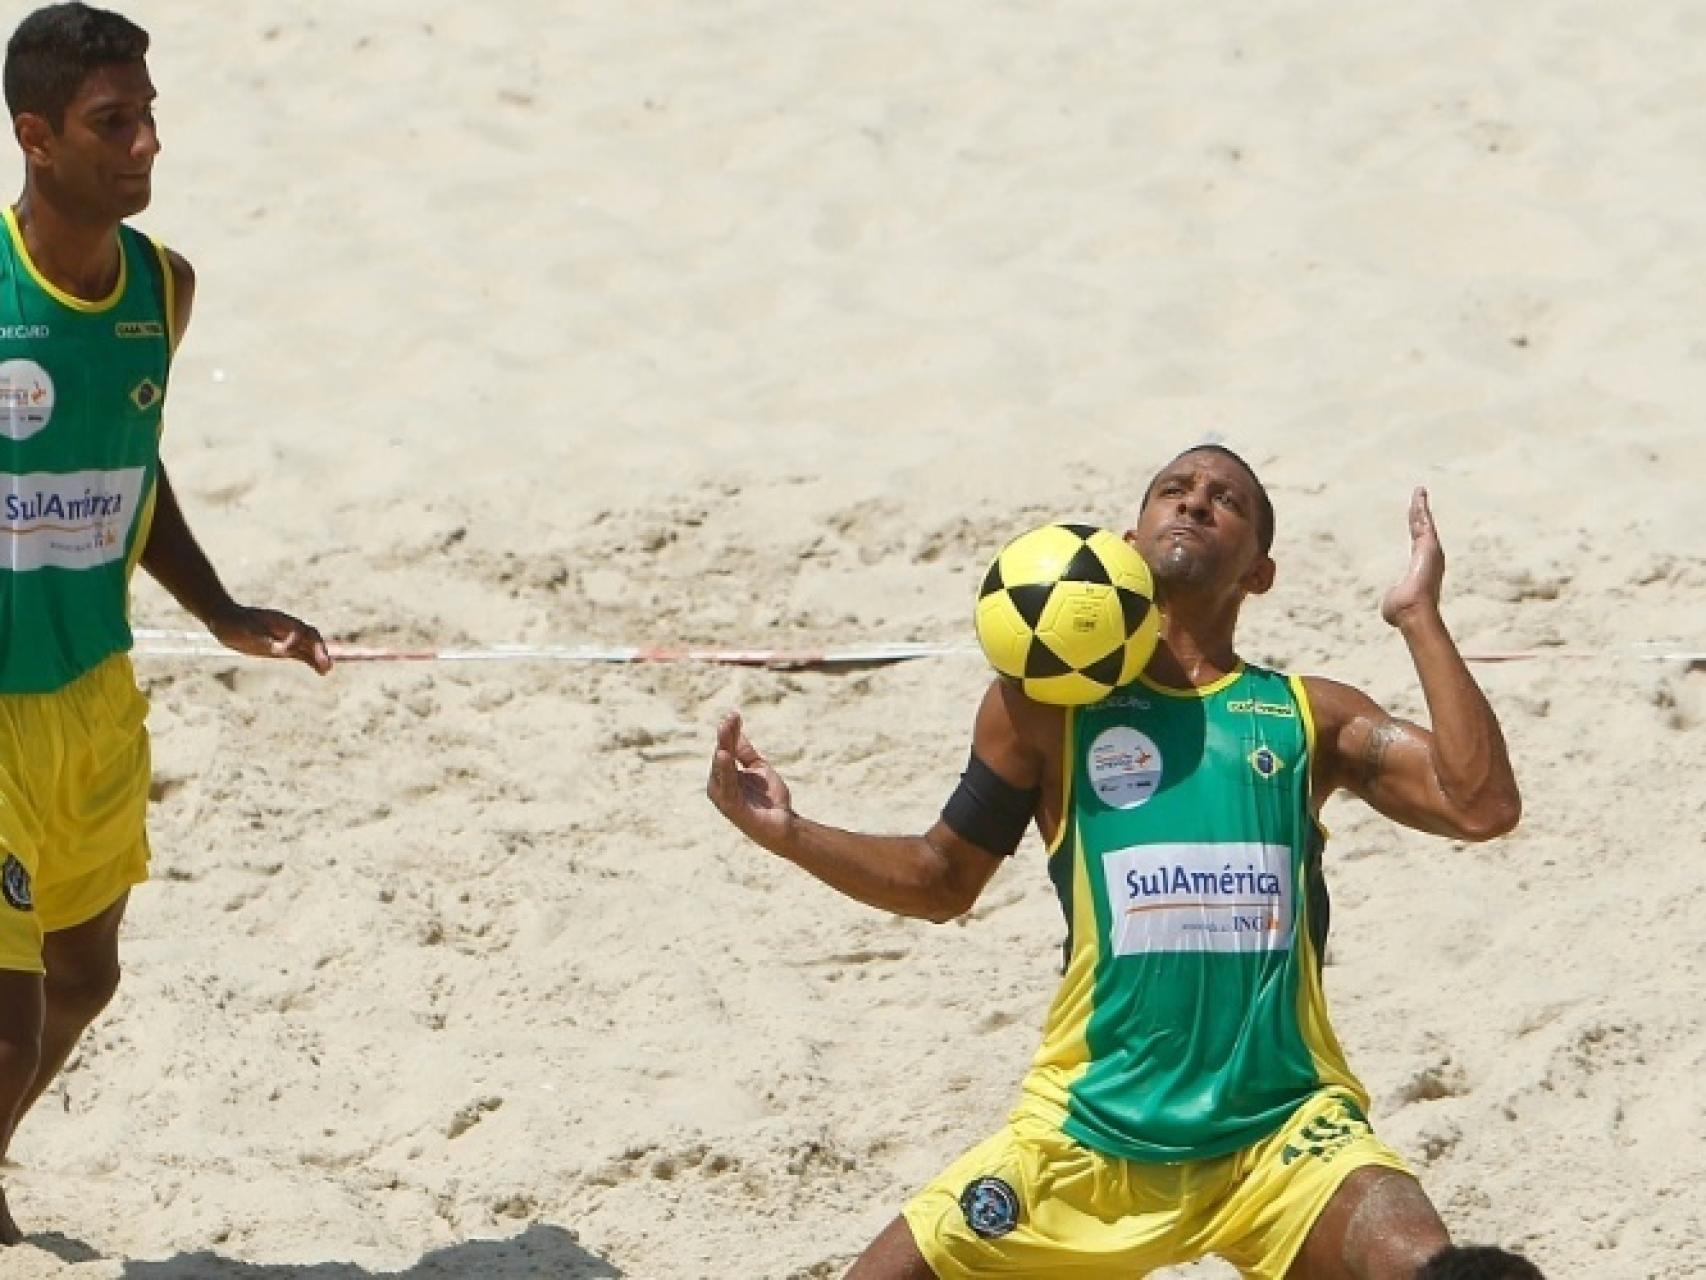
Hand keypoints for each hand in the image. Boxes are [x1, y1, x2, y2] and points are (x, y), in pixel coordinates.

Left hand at [207, 603, 332, 673]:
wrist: (224, 620)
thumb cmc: (233, 624)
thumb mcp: (246, 633)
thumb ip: (265, 641)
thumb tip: (284, 651)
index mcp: (280, 621)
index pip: (300, 630)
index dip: (301, 641)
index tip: (290, 653)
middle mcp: (287, 629)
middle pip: (310, 638)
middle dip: (319, 650)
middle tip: (326, 665)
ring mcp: (285, 638)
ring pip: (308, 647)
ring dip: (319, 657)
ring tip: (327, 670)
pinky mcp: (281, 648)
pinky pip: (301, 654)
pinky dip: (312, 661)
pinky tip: (319, 670)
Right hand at [706, 710, 793, 850]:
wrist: (784, 824)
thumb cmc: (769, 799)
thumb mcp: (758, 769)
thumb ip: (746, 752)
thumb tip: (737, 730)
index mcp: (725, 776)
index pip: (726, 748)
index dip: (729, 731)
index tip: (734, 713)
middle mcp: (720, 785)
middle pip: (721, 755)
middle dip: (725, 736)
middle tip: (728, 719)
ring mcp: (724, 796)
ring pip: (722, 768)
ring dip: (723, 748)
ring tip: (723, 731)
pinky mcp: (730, 807)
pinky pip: (727, 785)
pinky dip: (724, 770)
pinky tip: (723, 755)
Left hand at [1380, 487, 1444, 628]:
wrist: (1411, 610)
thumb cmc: (1401, 611)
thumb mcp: (1394, 602)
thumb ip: (1394, 597)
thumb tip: (1393, 601)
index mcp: (1420, 568)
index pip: (1417, 545)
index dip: (1417, 532)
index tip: (1416, 522)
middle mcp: (1429, 557)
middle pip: (1422, 530)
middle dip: (1422, 514)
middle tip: (1420, 500)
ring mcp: (1430, 549)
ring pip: (1423, 522)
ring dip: (1421, 506)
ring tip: (1419, 492)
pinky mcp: (1429, 543)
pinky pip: (1424, 520)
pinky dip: (1422, 505)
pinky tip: (1419, 493)